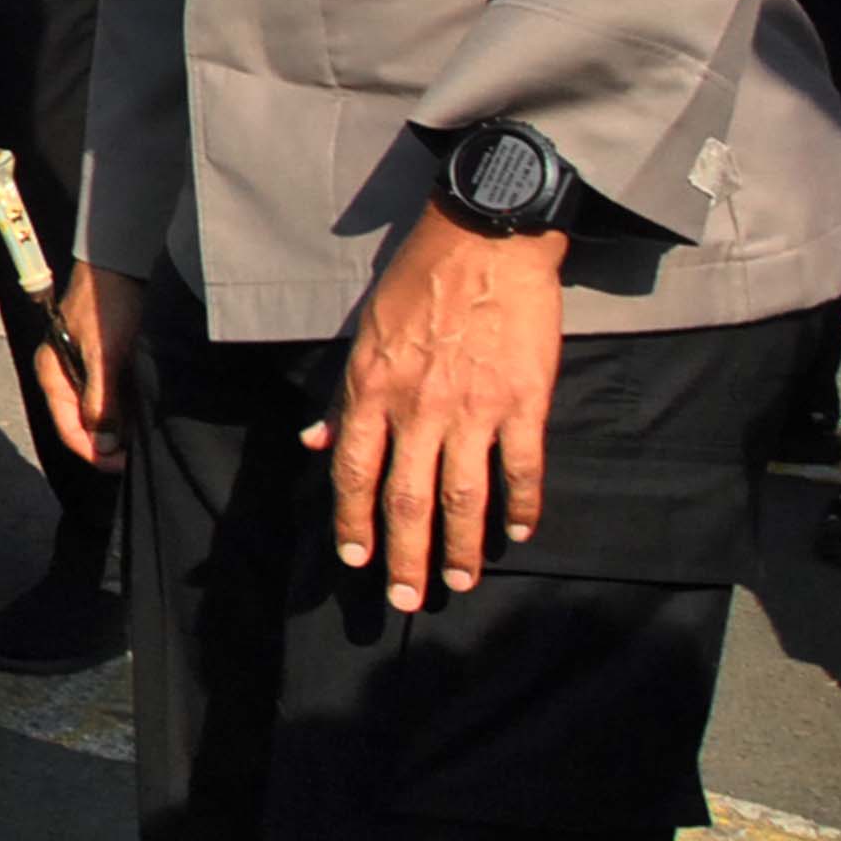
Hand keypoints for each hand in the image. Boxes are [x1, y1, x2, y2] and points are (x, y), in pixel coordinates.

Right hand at [29, 262, 140, 471]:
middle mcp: (63, 376)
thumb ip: (101, 400)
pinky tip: (146, 416)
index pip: (68, 430)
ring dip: (120, 428)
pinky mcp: (100, 362)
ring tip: (147, 438)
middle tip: (141, 456)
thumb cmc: (107, 304)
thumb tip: (104, 444)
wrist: (119, 263)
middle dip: (109, 444)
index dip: (94, 453)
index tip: (125, 466)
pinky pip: (110, 397)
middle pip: (82, 425)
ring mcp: (82, 369)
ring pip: (98, 413)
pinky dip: (126, 410)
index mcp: (52, 374)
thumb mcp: (105, 354)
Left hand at [309, 204, 567, 609]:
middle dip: (404, 555)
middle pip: (407, 499)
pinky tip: (518, 534)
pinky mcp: (525, 402)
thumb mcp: (363, 334)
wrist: (485, 242)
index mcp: (372, 391)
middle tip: (406, 598)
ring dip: (463, 547)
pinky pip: (522, 468)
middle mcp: (418, 408)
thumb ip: (344, 397)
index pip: (354, 472)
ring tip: (462, 581)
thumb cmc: (417, 284)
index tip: (355, 561)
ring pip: (463, 496)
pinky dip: (521, 507)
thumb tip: (315, 442)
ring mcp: (474, 409)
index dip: (353, 522)